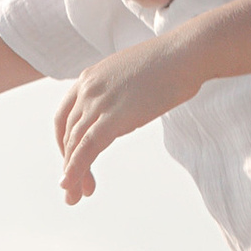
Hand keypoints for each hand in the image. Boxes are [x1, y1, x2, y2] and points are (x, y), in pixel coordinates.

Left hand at [57, 38, 188, 202]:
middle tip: (73, 189)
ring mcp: (98, 102)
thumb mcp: (134, 76)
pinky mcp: (112, 118)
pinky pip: (86, 149)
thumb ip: (121, 92)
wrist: (186, 54)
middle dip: (69, 164)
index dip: (65, 143)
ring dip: (72, 175)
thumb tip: (127, 107)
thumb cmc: (171, 63)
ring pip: (75, 146)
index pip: (65, 117)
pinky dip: (76, 170)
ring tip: (74, 197)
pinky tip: (73, 187)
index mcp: (89, 77)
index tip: (72, 161)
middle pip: (68, 134)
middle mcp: (87, 89)